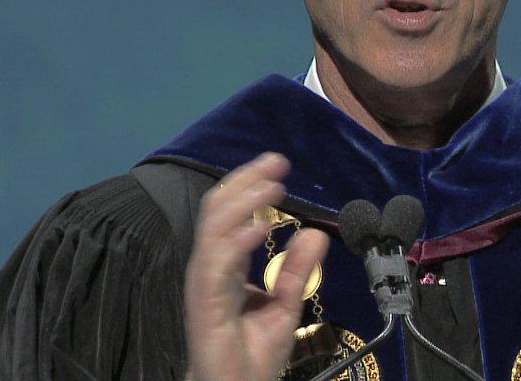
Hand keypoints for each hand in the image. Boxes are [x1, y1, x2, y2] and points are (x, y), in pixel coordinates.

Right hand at [185, 153, 329, 380]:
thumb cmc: (251, 357)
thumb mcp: (285, 306)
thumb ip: (297, 270)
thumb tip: (316, 232)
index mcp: (226, 266)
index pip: (232, 214)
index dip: (251, 186)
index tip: (278, 165)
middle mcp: (211, 269)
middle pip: (218, 211)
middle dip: (244, 182)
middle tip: (275, 162)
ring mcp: (205, 285)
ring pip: (213, 229)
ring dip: (243, 203)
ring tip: (271, 187)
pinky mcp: (204, 305)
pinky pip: (215, 266)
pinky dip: (236, 242)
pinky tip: (259, 228)